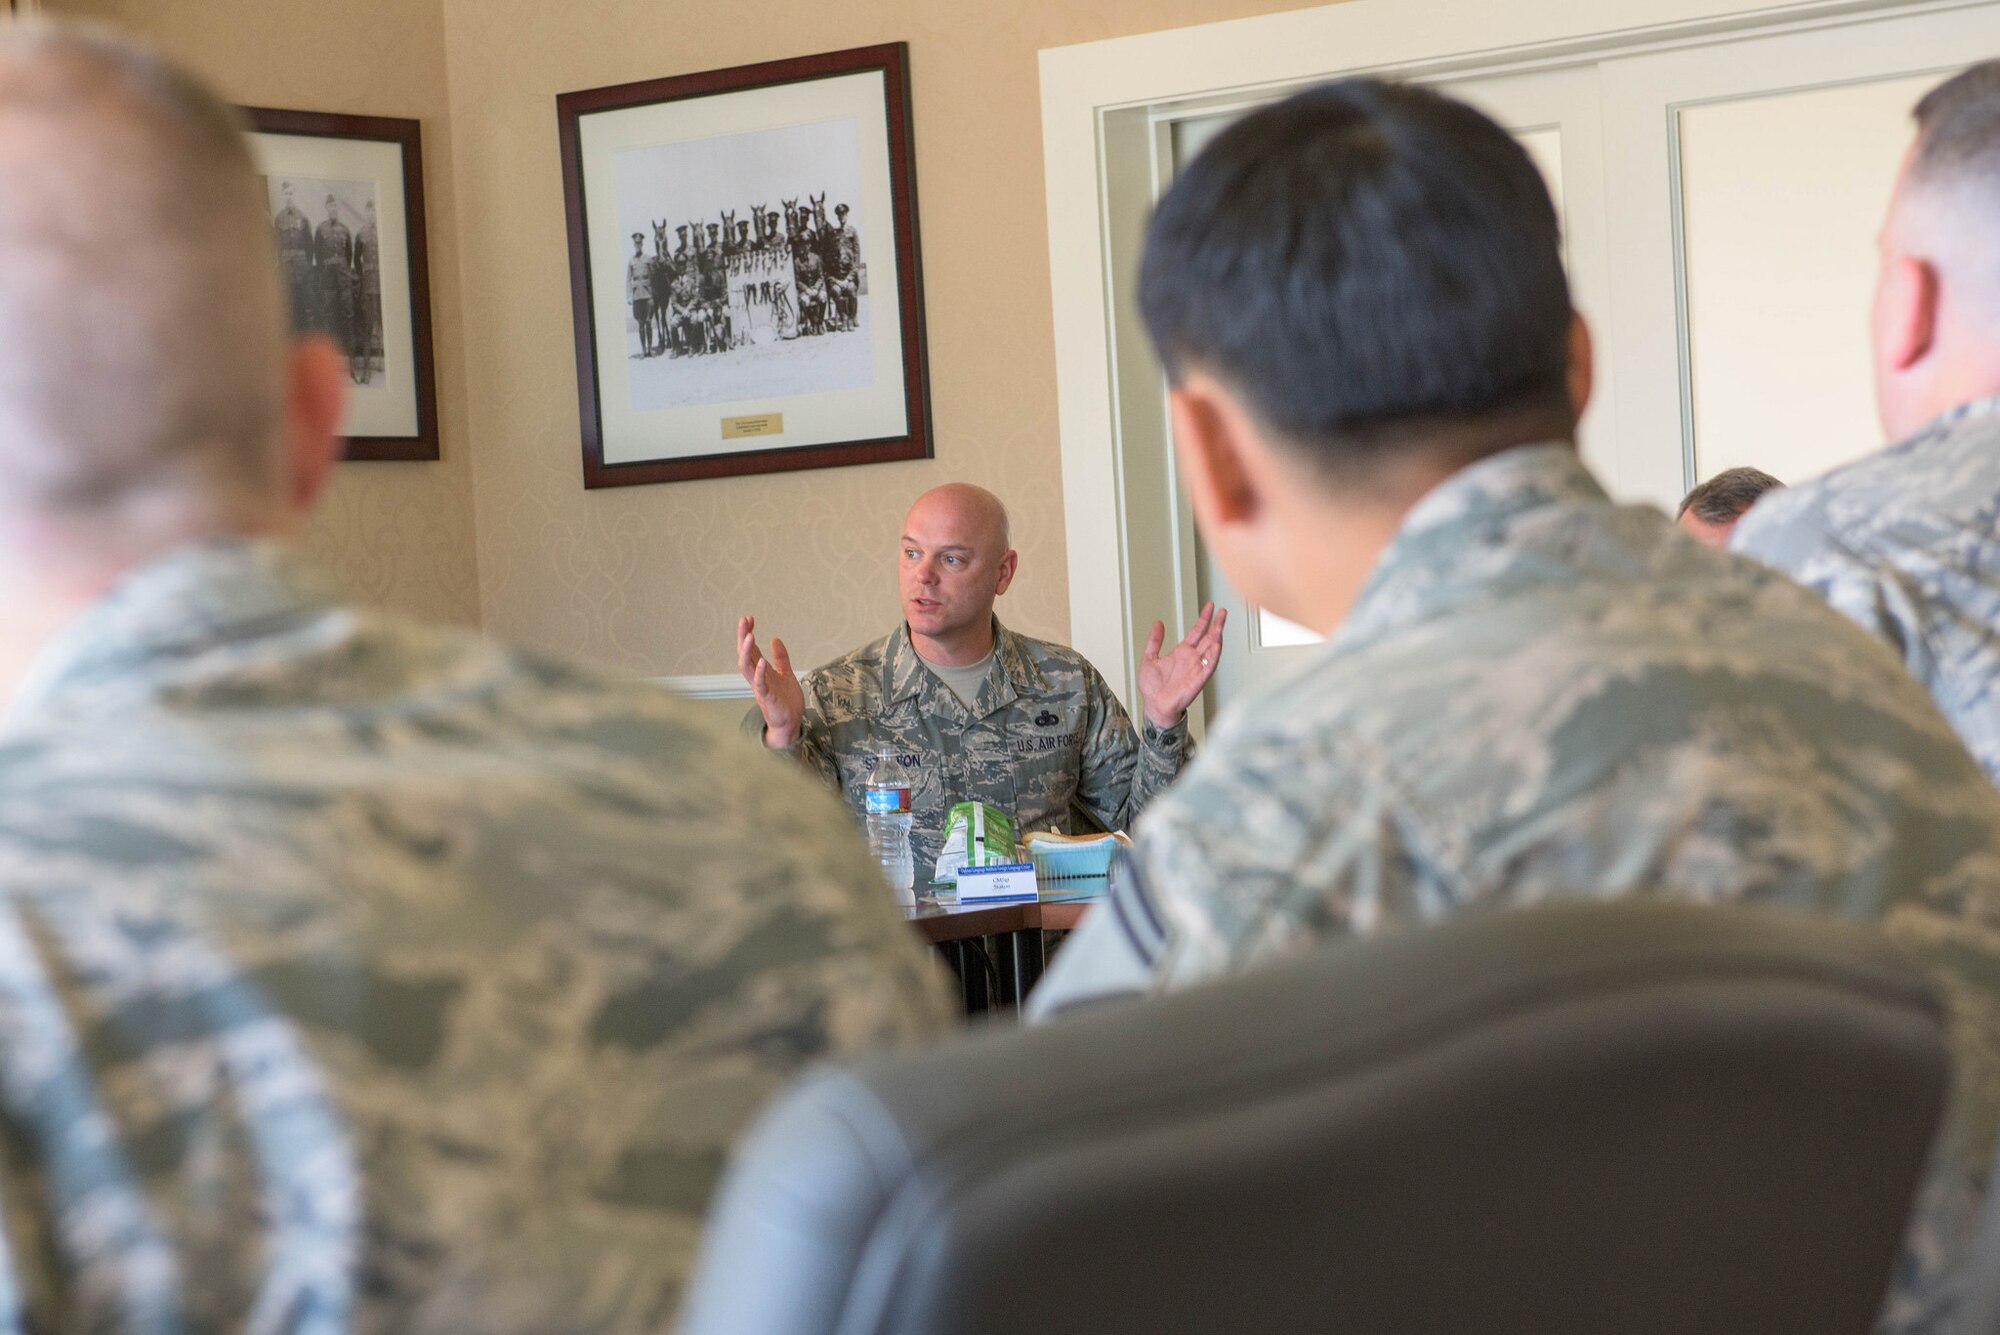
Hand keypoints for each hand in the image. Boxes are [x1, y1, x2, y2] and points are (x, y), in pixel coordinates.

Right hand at [736, 615, 804, 747]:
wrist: (791, 723)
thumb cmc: (786, 701)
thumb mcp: (786, 674)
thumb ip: (780, 659)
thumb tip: (775, 639)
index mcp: (761, 671)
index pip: (751, 649)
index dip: (748, 633)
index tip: (749, 618)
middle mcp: (757, 678)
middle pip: (744, 654)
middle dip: (743, 637)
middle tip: (743, 620)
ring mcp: (760, 687)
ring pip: (746, 667)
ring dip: (747, 651)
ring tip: (750, 635)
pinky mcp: (767, 698)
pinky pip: (760, 684)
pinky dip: (759, 673)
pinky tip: (761, 661)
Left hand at [1137, 603, 1225, 729]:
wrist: (1154, 706)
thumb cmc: (1153, 688)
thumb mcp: (1149, 658)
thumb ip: (1154, 641)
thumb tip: (1158, 623)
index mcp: (1182, 653)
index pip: (1196, 631)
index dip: (1203, 619)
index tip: (1209, 607)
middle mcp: (1192, 659)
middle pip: (1208, 637)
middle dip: (1216, 624)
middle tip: (1223, 611)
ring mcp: (1197, 668)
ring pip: (1211, 649)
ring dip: (1217, 637)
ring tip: (1220, 624)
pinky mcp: (1199, 679)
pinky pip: (1209, 666)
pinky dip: (1214, 655)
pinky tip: (1217, 644)